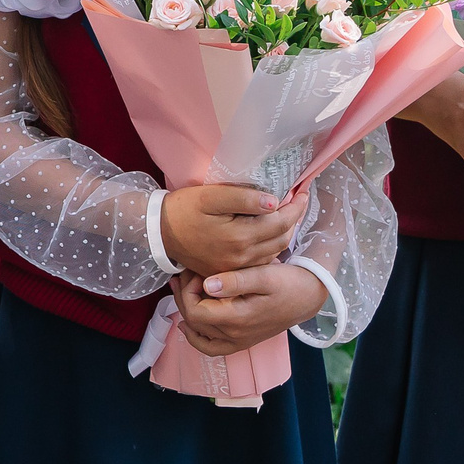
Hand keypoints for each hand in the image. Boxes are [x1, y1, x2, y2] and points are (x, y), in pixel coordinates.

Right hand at [159, 184, 308, 278]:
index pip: (280, 221)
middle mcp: (242, 257)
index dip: (296, 206)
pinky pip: (262, 260)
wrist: (159, 233)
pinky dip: (272, 245)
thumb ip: (243, 198)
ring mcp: (236, 267)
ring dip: (285, 232)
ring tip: (287, 214)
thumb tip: (274, 201)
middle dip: (294, 218)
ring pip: (275, 251)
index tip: (304, 192)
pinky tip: (269, 232)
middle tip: (298, 201)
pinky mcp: (230, 271)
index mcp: (240, 237)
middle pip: (282, 238)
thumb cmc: (184, 209)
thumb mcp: (211, 196)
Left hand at [171, 264, 328, 355]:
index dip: (187, 290)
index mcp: (238, 318)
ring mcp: (238, 341)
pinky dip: (195, 336)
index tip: (194, 271)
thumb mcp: (264, 274)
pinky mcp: (241, 341)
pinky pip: (210, 347)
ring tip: (181, 286)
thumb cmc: (288, 282)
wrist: (308, 297)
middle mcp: (235, 335)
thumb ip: (235, 280)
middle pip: (193, 320)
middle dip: (183, 294)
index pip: (195, 310)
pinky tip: (187, 321)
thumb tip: (207, 285)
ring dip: (185, 309)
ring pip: (198, 332)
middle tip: (185, 272)